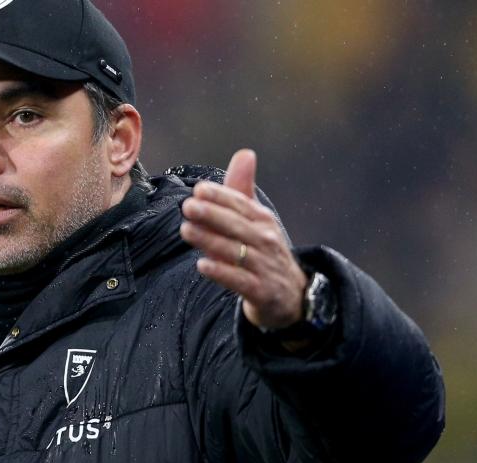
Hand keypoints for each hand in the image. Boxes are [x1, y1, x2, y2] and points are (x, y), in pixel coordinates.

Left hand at [180, 149, 307, 329]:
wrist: (290, 296)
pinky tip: (202, 266)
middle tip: (188, 206)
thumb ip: (243, 191)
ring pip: (234, 251)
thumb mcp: (257, 221)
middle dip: (212, 215)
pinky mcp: (260, 291)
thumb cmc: (264, 252)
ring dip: (210, 240)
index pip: (241, 205)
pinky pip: (239, 280)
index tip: (199, 189)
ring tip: (186, 230)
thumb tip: (245, 153)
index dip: (221, 197)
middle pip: (236, 225)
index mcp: (264, 220)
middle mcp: (266, 240)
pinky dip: (221, 272)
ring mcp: (264, 266)